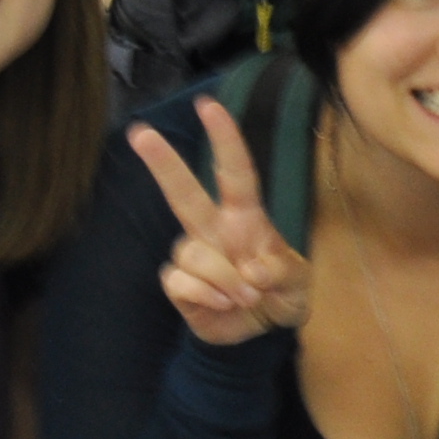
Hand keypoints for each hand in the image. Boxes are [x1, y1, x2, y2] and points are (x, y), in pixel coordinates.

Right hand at [131, 98, 310, 344]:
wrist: (262, 332)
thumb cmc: (281, 293)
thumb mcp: (299, 282)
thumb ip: (283, 272)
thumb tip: (253, 270)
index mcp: (245, 217)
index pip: (235, 172)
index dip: (224, 139)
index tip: (208, 106)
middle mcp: (213, 229)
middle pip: (184, 192)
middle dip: (163, 163)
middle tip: (139, 132)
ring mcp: (193, 255)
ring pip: (192, 253)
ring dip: (224, 280)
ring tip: (245, 297)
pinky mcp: (179, 284)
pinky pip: (182, 282)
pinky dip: (207, 297)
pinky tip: (223, 305)